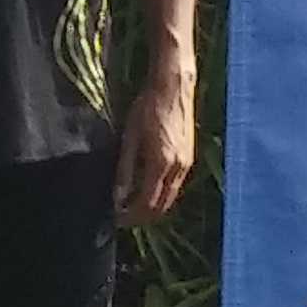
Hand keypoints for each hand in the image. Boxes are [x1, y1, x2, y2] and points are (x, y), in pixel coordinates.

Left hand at [115, 87, 195, 223]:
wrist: (173, 87)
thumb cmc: (146, 107)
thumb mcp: (129, 137)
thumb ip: (125, 169)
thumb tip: (118, 196)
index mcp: (161, 163)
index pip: (147, 202)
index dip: (132, 215)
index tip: (117, 219)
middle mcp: (178, 168)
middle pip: (162, 206)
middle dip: (143, 216)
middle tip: (124, 218)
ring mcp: (187, 163)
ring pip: (171, 197)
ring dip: (153, 206)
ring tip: (133, 206)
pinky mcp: (190, 157)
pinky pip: (176, 185)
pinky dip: (162, 194)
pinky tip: (148, 189)